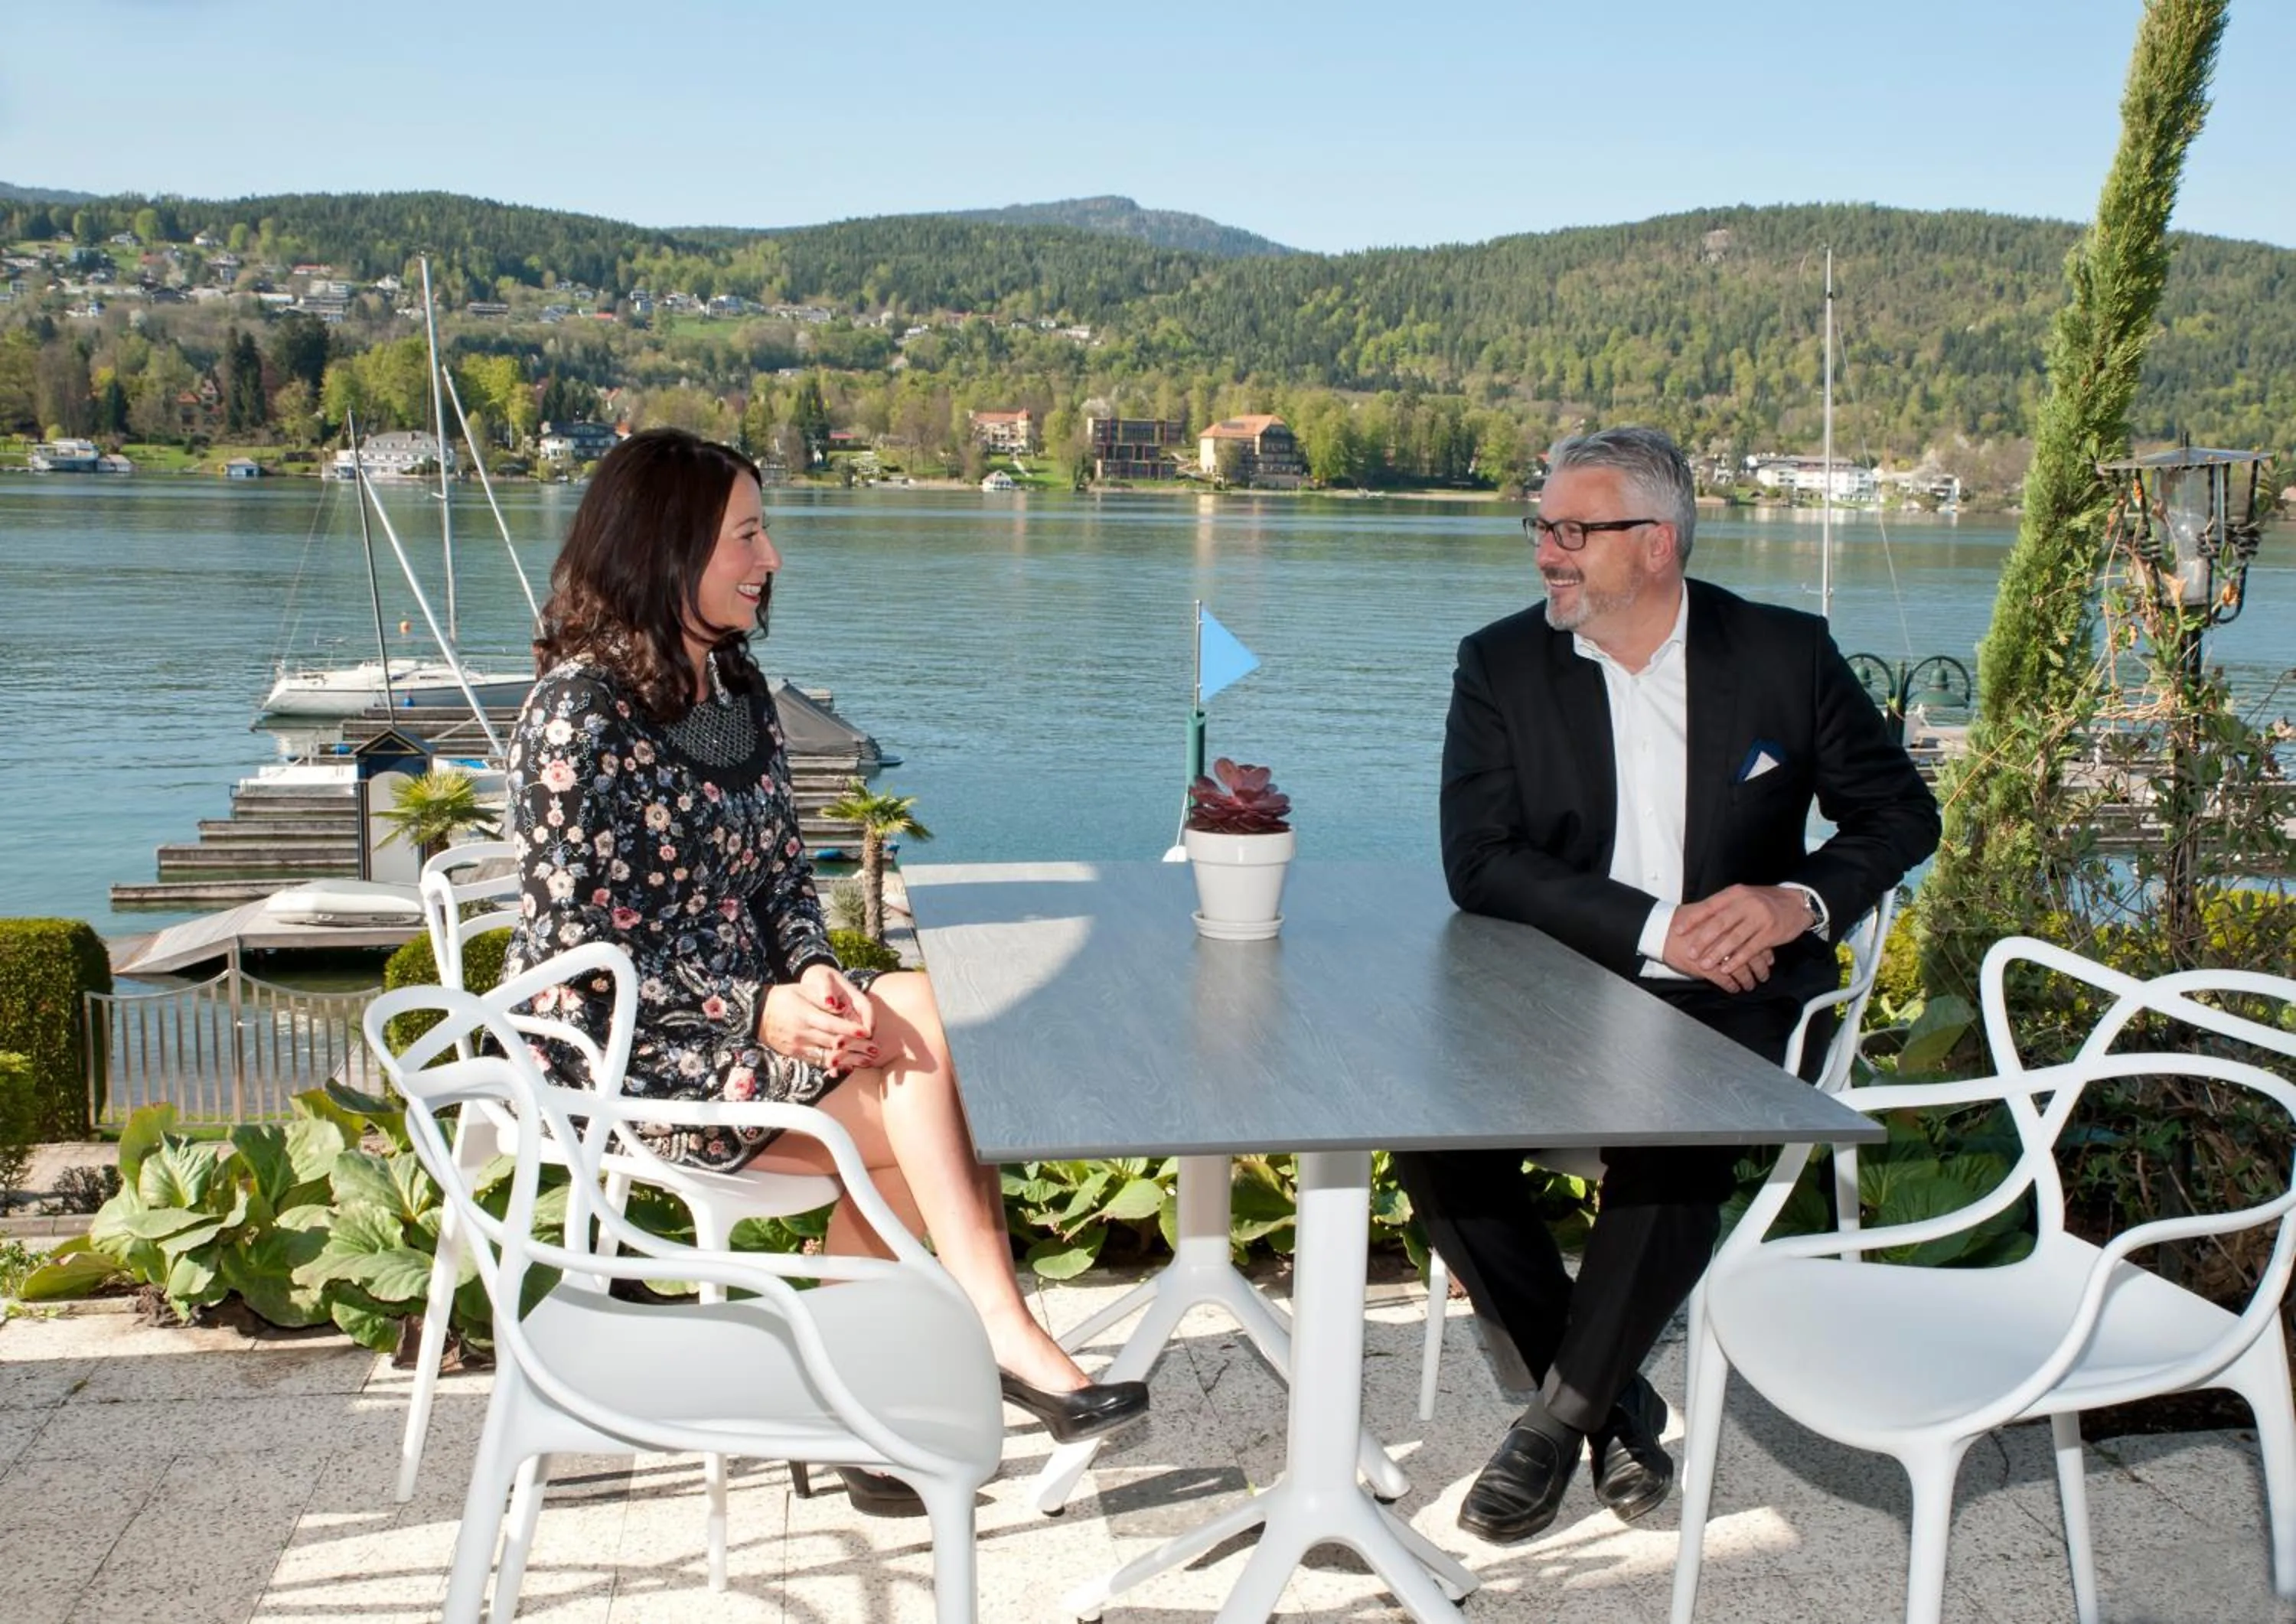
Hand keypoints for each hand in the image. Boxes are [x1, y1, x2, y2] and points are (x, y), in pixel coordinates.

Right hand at [760, 964, 879, 1070]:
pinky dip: (834, 1066)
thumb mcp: (802, 990)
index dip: (849, 1029)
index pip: (830, 1024)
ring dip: (849, 1060)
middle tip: (875, 1050)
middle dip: (856, 1047)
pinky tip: (848, 1067)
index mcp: (804, 1014)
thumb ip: (822, 998)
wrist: (758, 1014)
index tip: (866, 1032)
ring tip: (866, 1061)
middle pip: (832, 1042)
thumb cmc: (785, 997)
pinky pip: (817, 1062)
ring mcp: (798, 1045)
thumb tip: (842, 1006)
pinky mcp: (795, 1054)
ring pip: (827, 1056)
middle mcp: (802, 1032)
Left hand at [1665, 885, 1806, 991]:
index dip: (1693, 919)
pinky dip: (1737, 960)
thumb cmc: (1764, 902)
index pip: (1710, 906)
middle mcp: (1747, 904)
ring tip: (1704, 965)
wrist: (1797, 903)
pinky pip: (1750, 948)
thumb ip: (1724, 906)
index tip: (1677, 930)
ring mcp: (1760, 918)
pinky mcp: (1771, 932)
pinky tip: (1727, 968)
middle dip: (1702, 940)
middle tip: (1690, 953)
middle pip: (1720, 924)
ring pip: (1734, 938)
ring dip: (1717, 953)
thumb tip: (1697, 917)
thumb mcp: (1743, 897)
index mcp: (1736, 894)